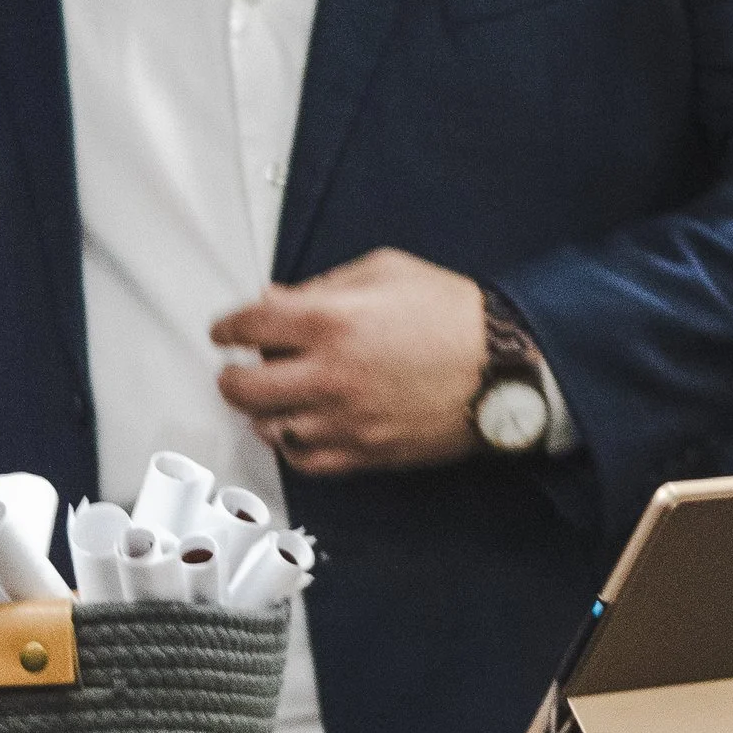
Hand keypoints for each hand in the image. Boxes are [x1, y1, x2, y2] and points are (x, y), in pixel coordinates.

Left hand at [210, 249, 486, 473]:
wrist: (508, 367)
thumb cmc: (452, 312)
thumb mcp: (386, 270)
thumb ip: (325, 284)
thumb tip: (278, 301)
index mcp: (330, 320)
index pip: (249, 325)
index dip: (227, 327)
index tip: (225, 331)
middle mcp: (329, 374)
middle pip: (244, 387)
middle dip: (231, 376)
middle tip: (236, 370)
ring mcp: (346, 420)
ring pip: (270, 429)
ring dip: (261, 413)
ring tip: (270, 399)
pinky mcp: (367, 453)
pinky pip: (307, 462)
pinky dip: (292, 447)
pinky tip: (297, 430)